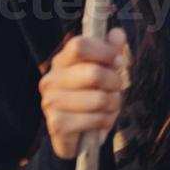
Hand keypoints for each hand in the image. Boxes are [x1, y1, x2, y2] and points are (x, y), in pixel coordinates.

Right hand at [39, 28, 126, 160]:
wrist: (78, 135)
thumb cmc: (92, 96)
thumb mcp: (105, 70)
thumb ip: (111, 50)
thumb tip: (117, 33)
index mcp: (61, 61)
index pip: (79, 45)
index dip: (104, 51)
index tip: (118, 60)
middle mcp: (51, 79)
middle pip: (94, 72)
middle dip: (115, 82)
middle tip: (116, 88)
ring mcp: (51, 102)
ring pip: (98, 99)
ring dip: (112, 104)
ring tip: (108, 106)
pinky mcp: (56, 124)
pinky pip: (94, 119)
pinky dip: (104, 121)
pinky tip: (100, 122)